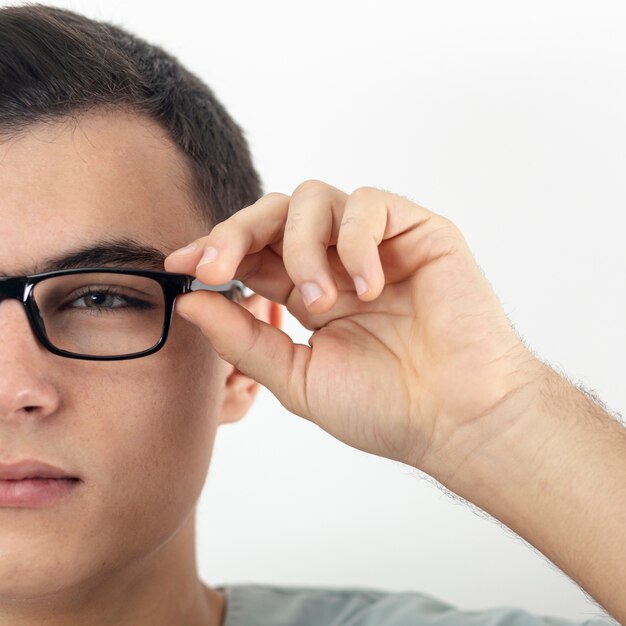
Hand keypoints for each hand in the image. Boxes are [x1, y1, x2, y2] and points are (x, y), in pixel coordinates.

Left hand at [164, 180, 541, 480]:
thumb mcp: (298, 378)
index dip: (215, 250)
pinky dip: (356, 242)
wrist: (456, 418)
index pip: (253, 252)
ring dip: (302, 248)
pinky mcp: (418, 232)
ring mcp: (378, 245)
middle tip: (217, 268)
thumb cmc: (385, 406)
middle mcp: (338, 262)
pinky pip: (370, 205)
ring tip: (320, 302)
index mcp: (309, 293)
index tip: (181, 265)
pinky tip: (367, 288)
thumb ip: (244, 340)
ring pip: (315, 198)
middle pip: (275, 212)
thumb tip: (190, 302)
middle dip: (236, 233)